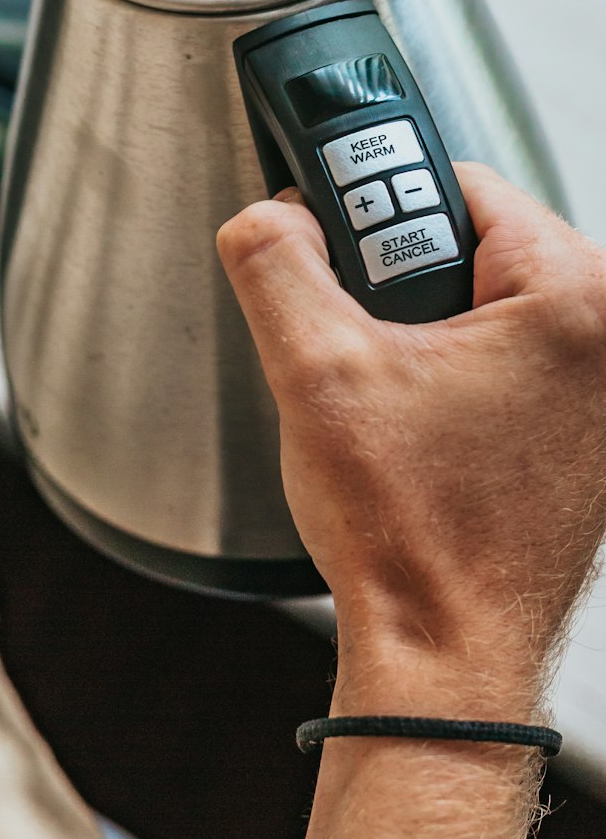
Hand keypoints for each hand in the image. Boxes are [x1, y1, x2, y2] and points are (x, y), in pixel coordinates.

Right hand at [218, 164, 605, 712]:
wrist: (445, 656)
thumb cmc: (414, 538)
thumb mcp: (316, 372)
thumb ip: (277, 264)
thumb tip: (266, 217)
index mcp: (575, 299)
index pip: (457, 182)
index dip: (374, 207)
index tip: (338, 253)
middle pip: (473, 239)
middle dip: (397, 276)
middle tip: (364, 344)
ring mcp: (600, 389)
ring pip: (485, 298)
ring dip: (422, 325)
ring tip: (387, 393)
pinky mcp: (582, 429)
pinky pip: (506, 353)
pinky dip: (452, 367)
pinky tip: (417, 422)